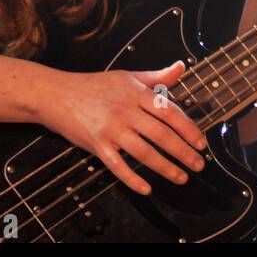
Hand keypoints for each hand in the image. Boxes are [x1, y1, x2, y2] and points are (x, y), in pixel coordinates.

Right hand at [38, 61, 207, 196]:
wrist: (55, 94)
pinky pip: (118, 166)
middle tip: (198, 165)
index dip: (188, 129)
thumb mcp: (127, 76)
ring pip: (145, 152)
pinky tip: (147, 188)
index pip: (170, 111)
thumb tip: (181, 67)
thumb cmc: (93, 86)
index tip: (201, 143)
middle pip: (161, 134)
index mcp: (135, 93)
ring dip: (166, 168)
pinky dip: (133, 179)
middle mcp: (125, 110)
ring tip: (181, 177)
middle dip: (184, 152)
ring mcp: (110, 129)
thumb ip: (156, 76)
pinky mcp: (97, 145)